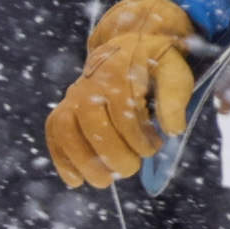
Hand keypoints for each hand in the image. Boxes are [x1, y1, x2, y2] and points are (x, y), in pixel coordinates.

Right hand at [46, 0, 198, 187]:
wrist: (127, 47)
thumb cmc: (154, 65)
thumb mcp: (173, 72)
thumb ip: (174, 98)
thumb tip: (173, 130)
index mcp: (119, 73)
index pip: (124, 113)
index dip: (139, 139)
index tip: (154, 146)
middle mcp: (90, 84)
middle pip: (93, 125)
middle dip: (112, 154)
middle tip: (130, 168)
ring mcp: (73, 96)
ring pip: (66, 130)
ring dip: (83, 162)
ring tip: (104, 181)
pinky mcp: (65, 108)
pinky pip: (54, 132)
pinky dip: (61, 158)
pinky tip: (75, 181)